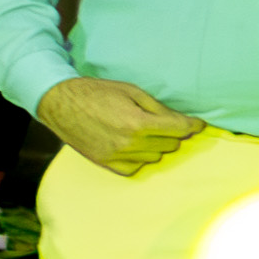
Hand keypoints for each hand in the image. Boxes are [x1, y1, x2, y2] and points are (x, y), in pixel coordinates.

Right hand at [38, 76, 200, 177]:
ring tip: (144, 133)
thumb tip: (183, 122)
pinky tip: (133, 146)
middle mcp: (129, 143)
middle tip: (163, 123)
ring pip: (155, 157)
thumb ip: (159, 108)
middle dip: (171, 134)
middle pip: (170, 145)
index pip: (179, 129)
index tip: (198, 124)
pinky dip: (140, 158)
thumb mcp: (132, 91)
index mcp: (138, 122)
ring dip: (155, 146)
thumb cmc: (97, 92)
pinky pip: (136, 167)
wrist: (60, 104)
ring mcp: (117, 156)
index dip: (193, 125)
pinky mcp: (106, 163)